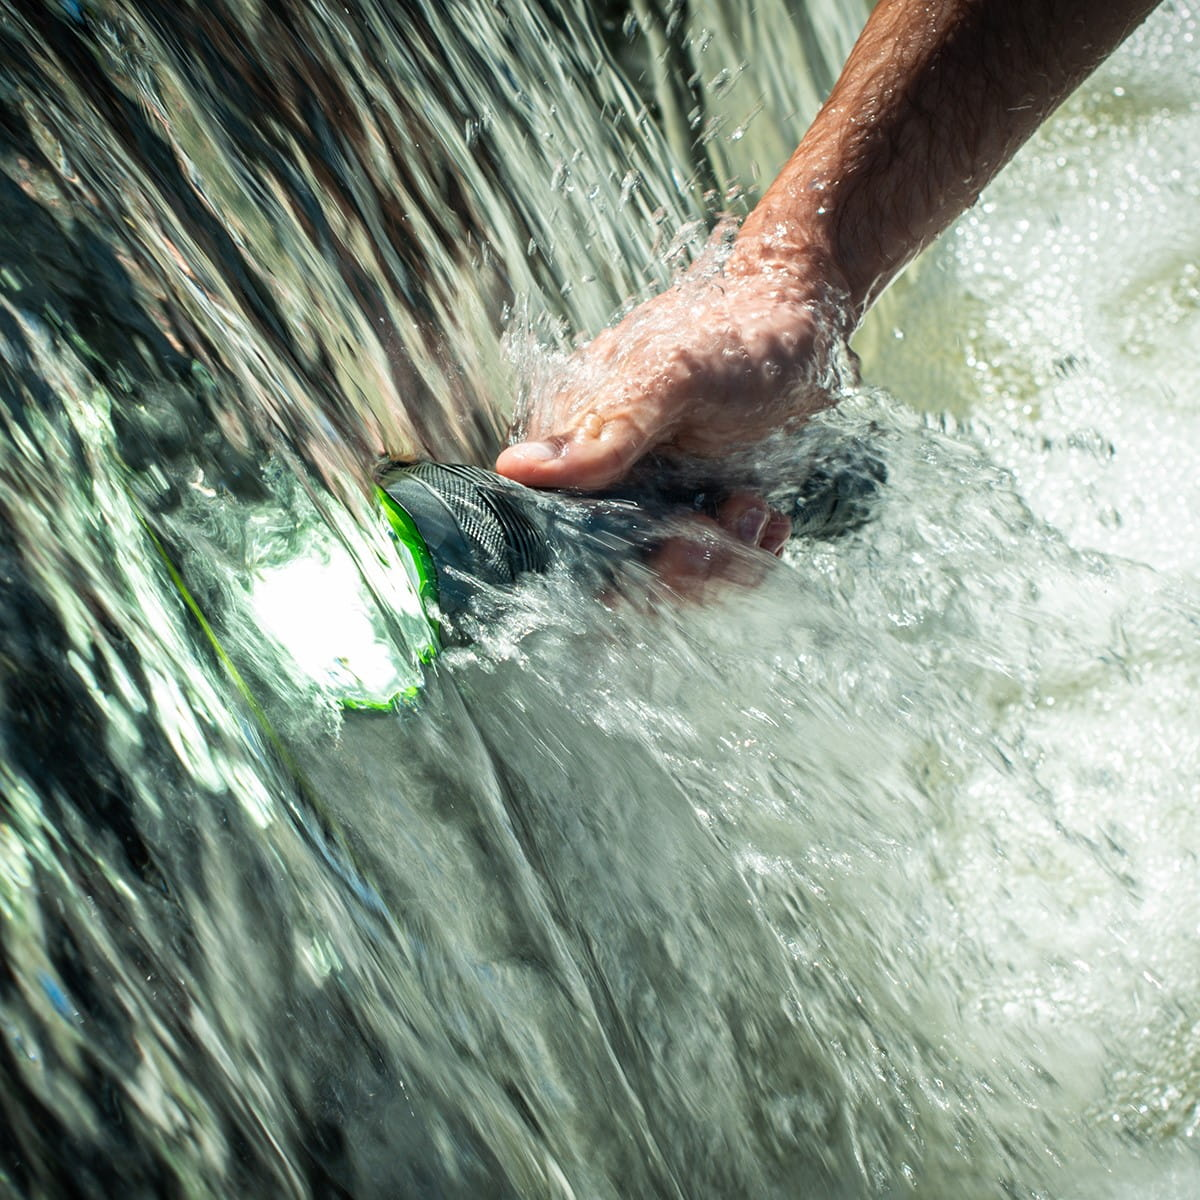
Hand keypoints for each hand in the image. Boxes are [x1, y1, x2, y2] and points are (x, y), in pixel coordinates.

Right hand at [494, 239, 852, 585]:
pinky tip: (768, 519)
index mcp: (579, 442)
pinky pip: (709, 558)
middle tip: (735, 518)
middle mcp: (608, 475)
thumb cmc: (736, 334)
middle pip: (623, 564)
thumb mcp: (672, 376)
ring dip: (723, 557)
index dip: (619, 558)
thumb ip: (604, 429)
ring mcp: (654, 492)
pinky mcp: (696, 502)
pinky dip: (744, 552)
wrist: (802, 313)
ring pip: (671, 571)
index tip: (680, 543)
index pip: (567, 533)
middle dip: (685, 564)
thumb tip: (514, 467)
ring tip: (756, 510)